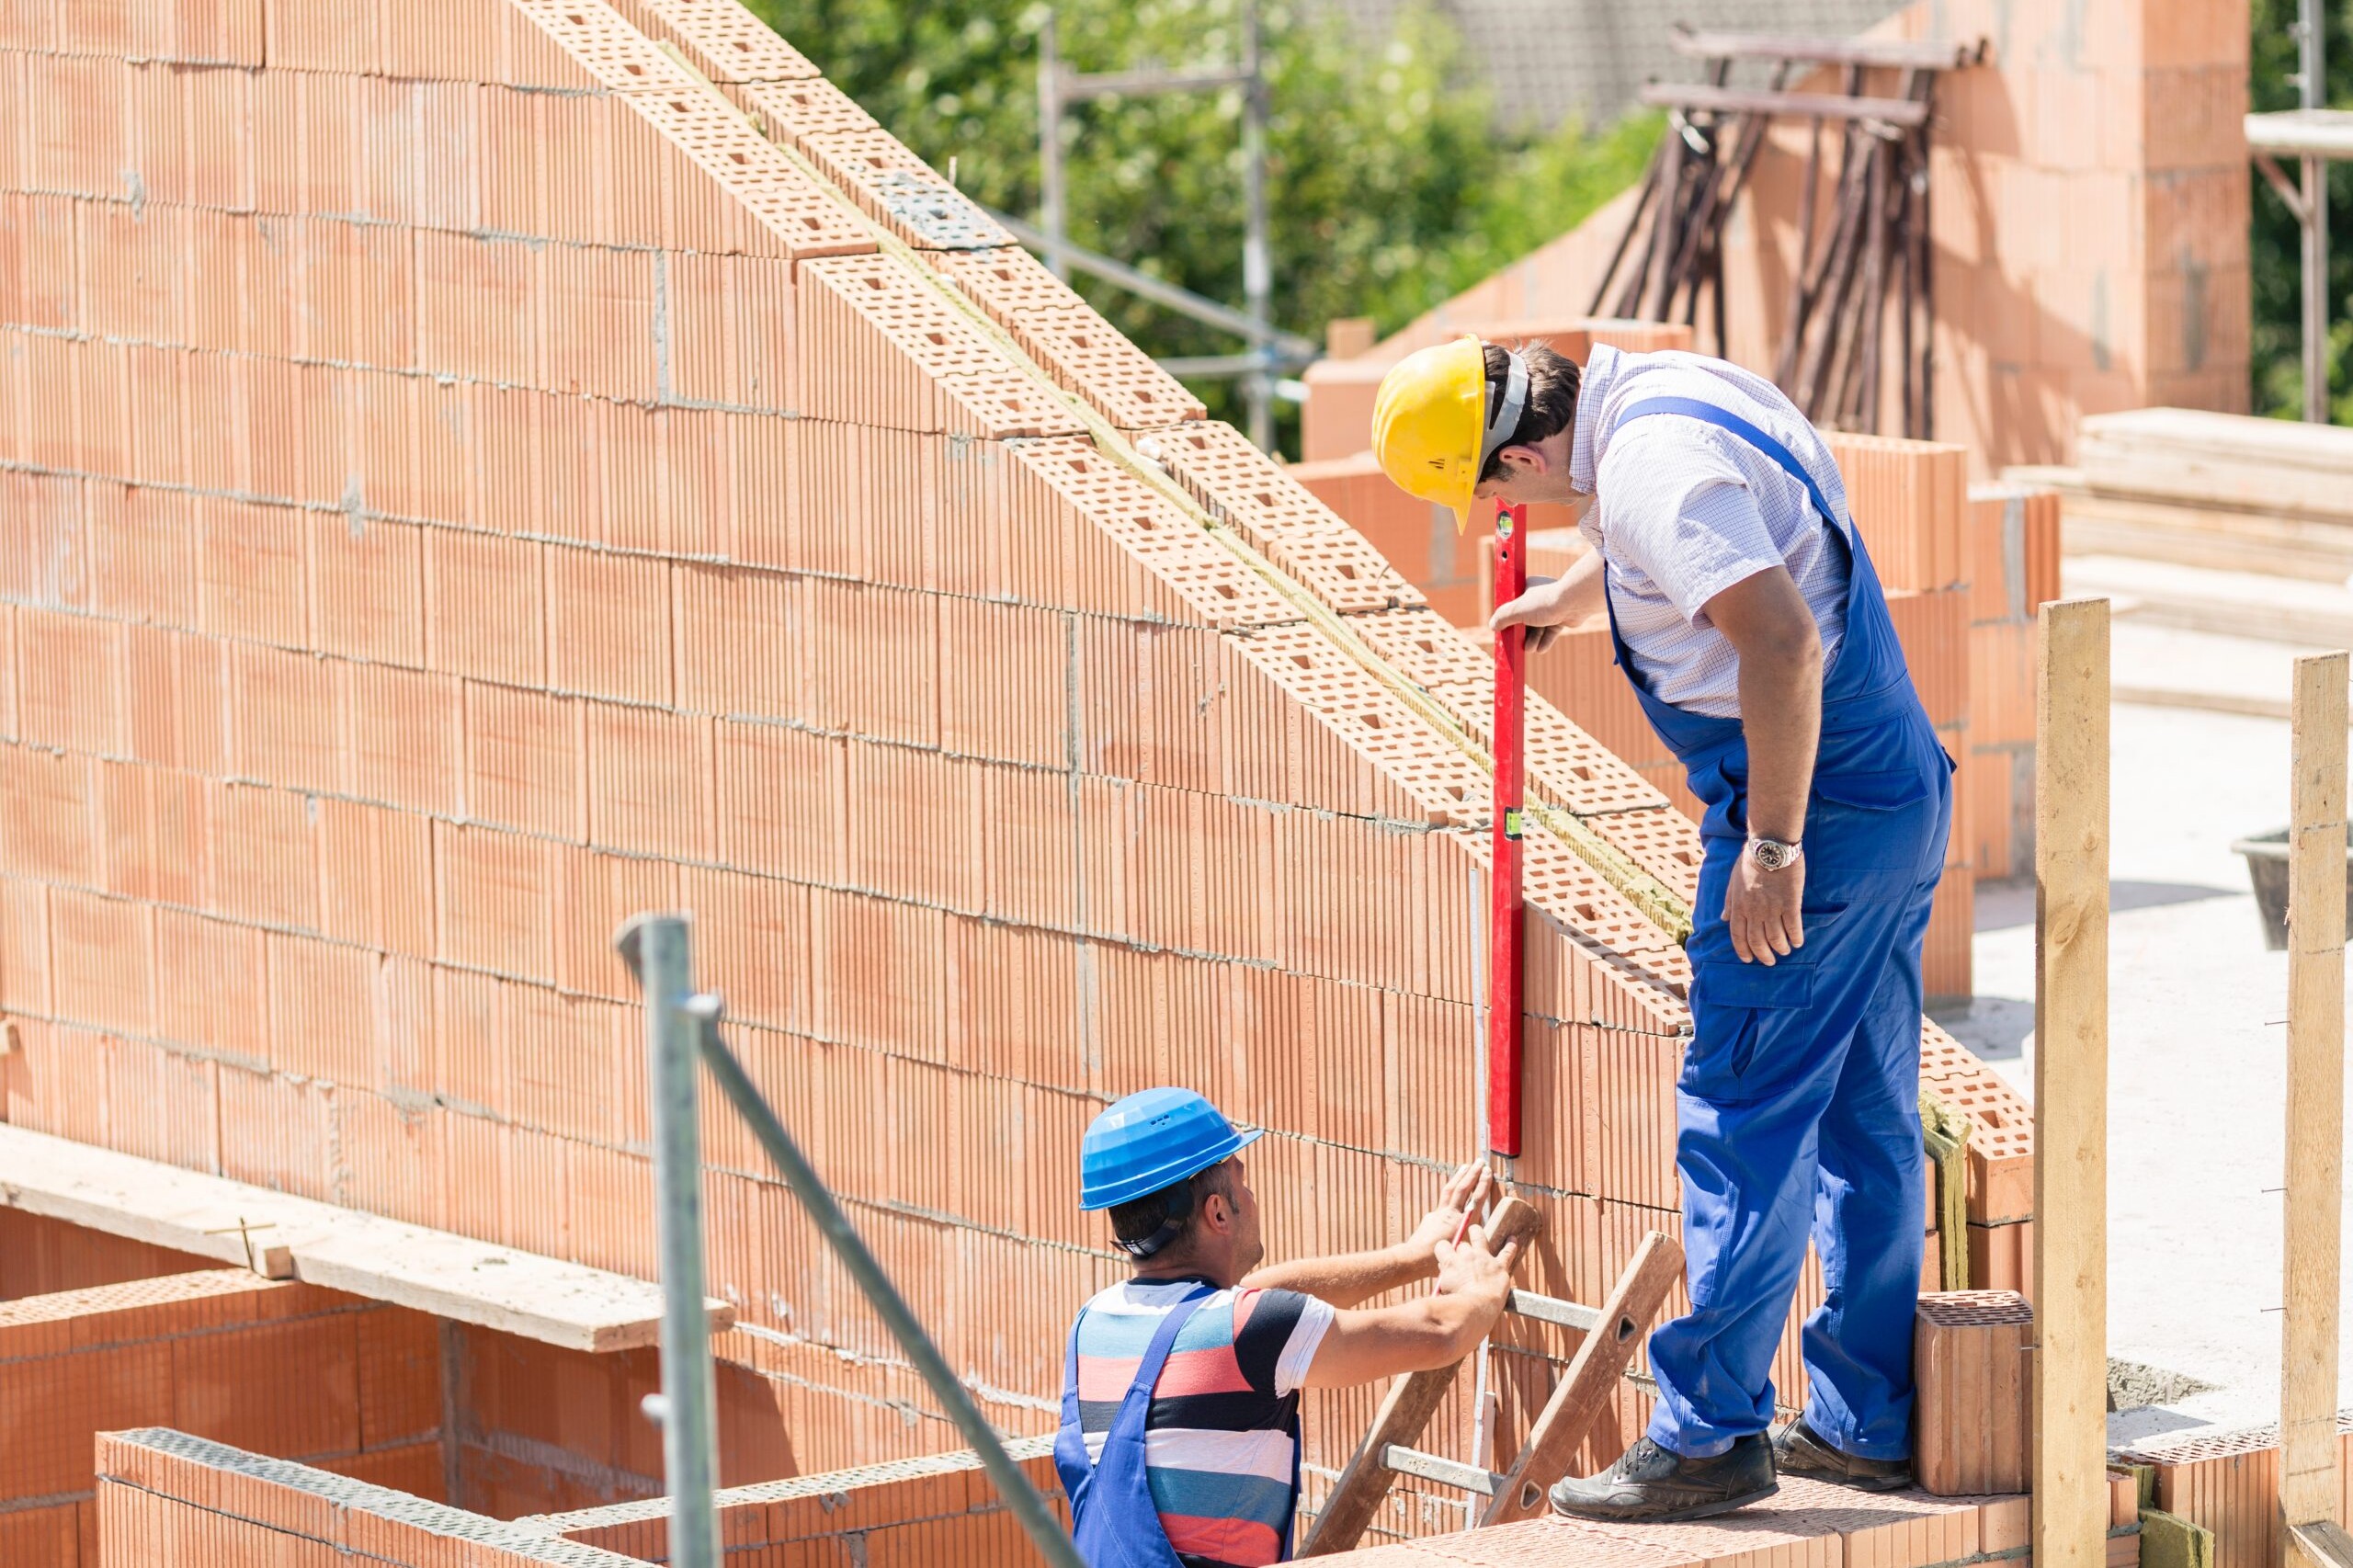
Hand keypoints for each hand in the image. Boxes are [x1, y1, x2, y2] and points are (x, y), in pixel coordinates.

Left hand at [1404, 1162, 1492, 1261]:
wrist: (1415, 1258)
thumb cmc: (1440, 1260)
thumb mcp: (1463, 1251)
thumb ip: (1471, 1239)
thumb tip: (1478, 1232)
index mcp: (1462, 1224)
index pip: (1476, 1199)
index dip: (1483, 1184)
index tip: (1487, 1172)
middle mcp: (1451, 1215)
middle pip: (1463, 1189)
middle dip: (1472, 1174)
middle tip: (1479, 1161)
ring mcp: (1440, 1213)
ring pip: (1451, 1190)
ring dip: (1459, 1176)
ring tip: (1466, 1166)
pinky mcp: (1432, 1216)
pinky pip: (1443, 1200)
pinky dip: (1449, 1190)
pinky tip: (1452, 1187)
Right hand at [1432, 1224, 1517, 1303]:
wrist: (1476, 1308)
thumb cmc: (1457, 1304)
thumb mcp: (1443, 1289)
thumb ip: (1444, 1277)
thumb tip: (1444, 1270)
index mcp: (1450, 1262)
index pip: (1442, 1246)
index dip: (1443, 1250)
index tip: (1444, 1256)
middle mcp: (1466, 1256)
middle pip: (1462, 1245)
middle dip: (1461, 1250)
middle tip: (1462, 1255)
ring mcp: (1484, 1258)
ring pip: (1479, 1237)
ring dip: (1477, 1233)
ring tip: (1475, 1231)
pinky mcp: (1499, 1266)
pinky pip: (1507, 1252)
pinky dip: (1510, 1245)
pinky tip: (1512, 1239)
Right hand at [1488, 576, 1576, 652]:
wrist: (1575, 603)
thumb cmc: (1545, 602)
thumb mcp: (1518, 610)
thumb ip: (1503, 617)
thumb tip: (1493, 625)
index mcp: (1527, 588)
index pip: (1513, 605)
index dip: (1508, 619)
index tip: (1504, 631)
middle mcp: (1539, 596)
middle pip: (1525, 619)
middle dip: (1522, 634)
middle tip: (1518, 645)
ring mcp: (1551, 607)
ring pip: (1538, 626)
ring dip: (1534, 640)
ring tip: (1531, 649)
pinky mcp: (1562, 617)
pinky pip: (1550, 631)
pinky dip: (1545, 640)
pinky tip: (1541, 649)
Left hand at [1723, 846, 1803, 964]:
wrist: (1770, 846)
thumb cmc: (1750, 860)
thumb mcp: (1733, 880)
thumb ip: (1729, 901)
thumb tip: (1723, 918)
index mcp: (1739, 906)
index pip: (1737, 935)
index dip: (1743, 950)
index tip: (1748, 959)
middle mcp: (1754, 911)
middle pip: (1757, 942)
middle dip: (1763, 955)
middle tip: (1770, 961)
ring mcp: (1773, 908)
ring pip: (1776, 938)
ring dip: (1781, 948)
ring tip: (1785, 950)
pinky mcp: (1791, 903)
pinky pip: (1793, 927)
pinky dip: (1795, 937)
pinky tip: (1798, 941)